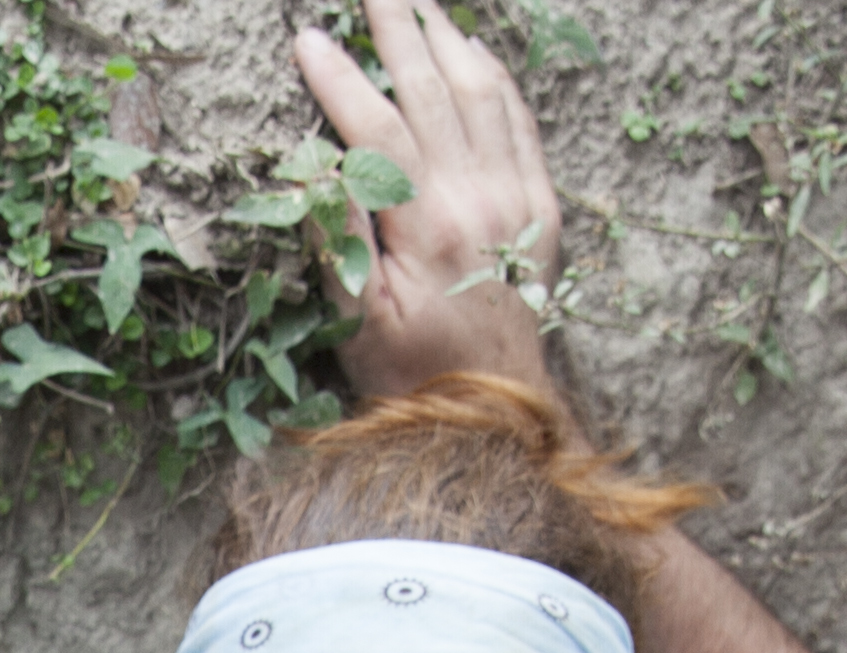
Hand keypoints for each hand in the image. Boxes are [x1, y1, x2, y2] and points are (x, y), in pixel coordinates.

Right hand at [296, 0, 567, 402]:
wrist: (500, 417)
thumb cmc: (413, 380)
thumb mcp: (357, 327)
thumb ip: (338, 246)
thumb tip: (315, 174)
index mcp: (428, 228)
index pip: (378, 129)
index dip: (338, 81)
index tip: (305, 39)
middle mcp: (479, 200)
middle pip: (433, 92)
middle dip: (397, 31)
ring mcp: (517, 200)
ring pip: (482, 95)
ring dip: (447, 41)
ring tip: (419, 2)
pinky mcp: (541, 209)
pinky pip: (520, 123)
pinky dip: (497, 79)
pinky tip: (474, 53)